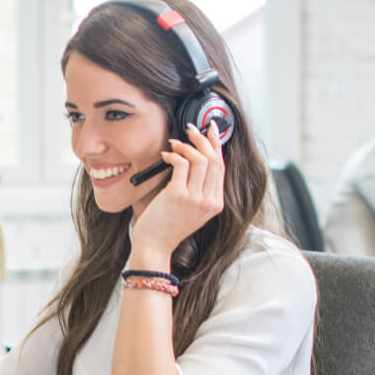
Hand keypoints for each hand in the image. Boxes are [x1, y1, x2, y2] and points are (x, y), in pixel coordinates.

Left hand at [130, 122, 225, 267]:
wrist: (154, 246)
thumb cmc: (166, 227)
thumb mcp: (190, 209)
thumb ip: (196, 188)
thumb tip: (192, 157)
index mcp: (215, 204)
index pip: (221, 167)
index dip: (216, 145)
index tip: (211, 130)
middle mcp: (209, 201)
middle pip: (214, 160)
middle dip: (203, 139)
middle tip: (192, 129)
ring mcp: (195, 199)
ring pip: (200, 159)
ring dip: (187, 145)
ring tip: (175, 143)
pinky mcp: (178, 195)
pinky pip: (181, 164)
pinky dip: (174, 154)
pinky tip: (166, 155)